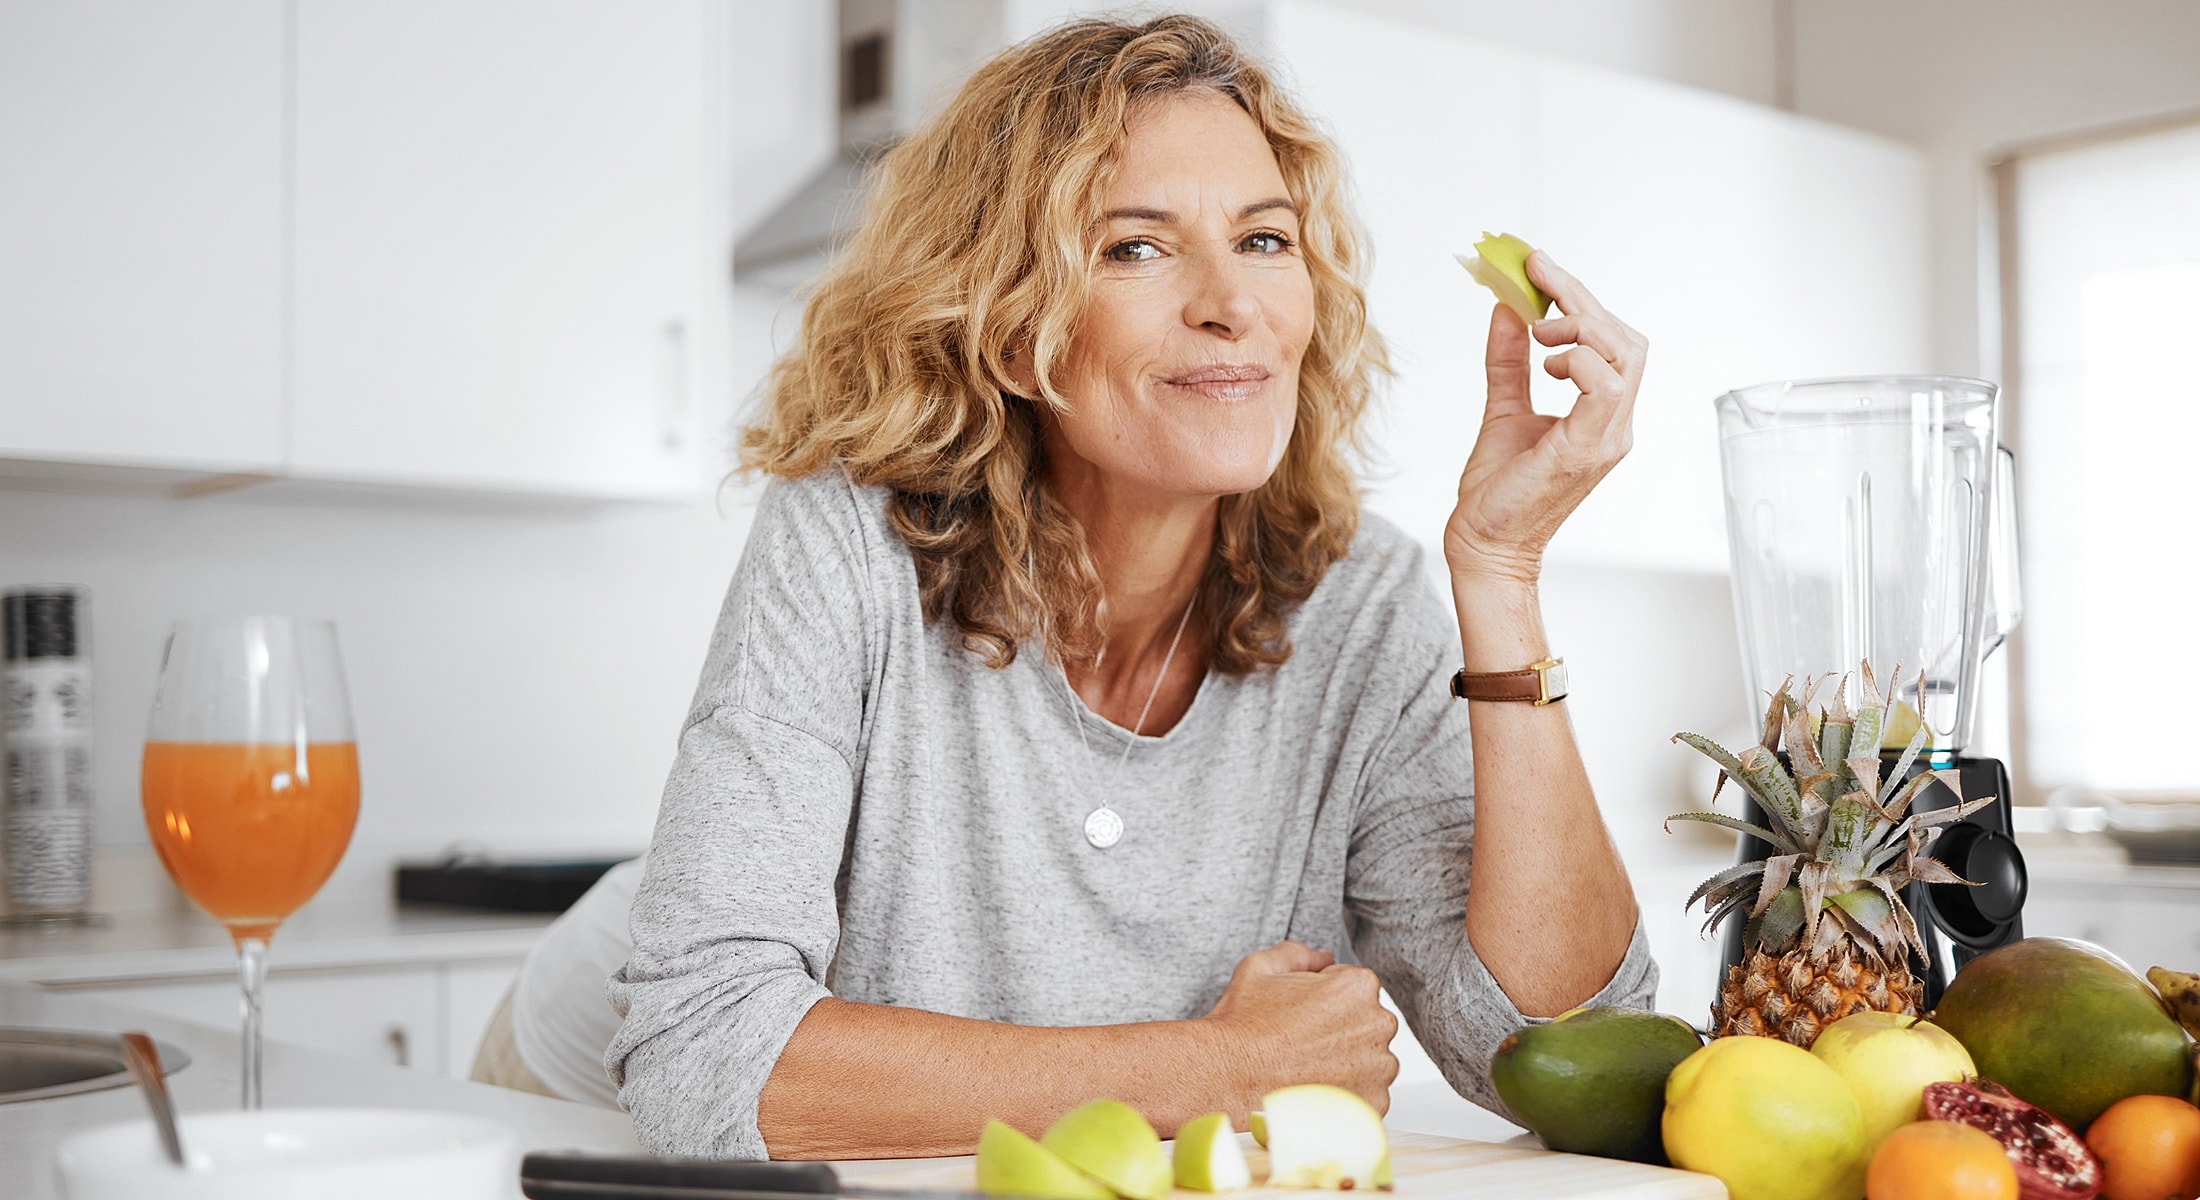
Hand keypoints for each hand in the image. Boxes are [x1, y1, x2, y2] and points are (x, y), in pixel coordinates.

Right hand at [1200, 941, 1398, 1112]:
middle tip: (1301, 1042)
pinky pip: (1367, 1095)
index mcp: (1357, 986)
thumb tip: (1322, 957)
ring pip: (1369, 1061)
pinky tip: (1313, 1088)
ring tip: (1305, 1067)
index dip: (1324, 1000)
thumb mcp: (1261, 968)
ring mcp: (1379, 1068)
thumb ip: (1299, 953)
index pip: (1353, 988)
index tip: (1303, 1015)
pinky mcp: (1373, 1104)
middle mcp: (1377, 1025)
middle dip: (1340, 1031)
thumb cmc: (1242, 1028)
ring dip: (1346, 1064)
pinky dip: (1345, 1094)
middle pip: (1366, 1024)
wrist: (1226, 1078)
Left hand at [1443, 253, 1646, 587]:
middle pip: (1626, 339)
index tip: (1540, 266)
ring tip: (1539, 332)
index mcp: (1602, 416)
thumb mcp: (1503, 409)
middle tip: (1537, 275)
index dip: (1581, 298)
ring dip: (1580, 326)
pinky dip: (1577, 360)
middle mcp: (1615, 425)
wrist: (1484, 547)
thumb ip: (1509, 362)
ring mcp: (1607, 438)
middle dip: (1582, 299)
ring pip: (1623, 355)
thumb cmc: (1496, 492)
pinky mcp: (1587, 449)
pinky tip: (1545, 363)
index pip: (1614, 342)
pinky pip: (1603, 386)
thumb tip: (1506, 310)